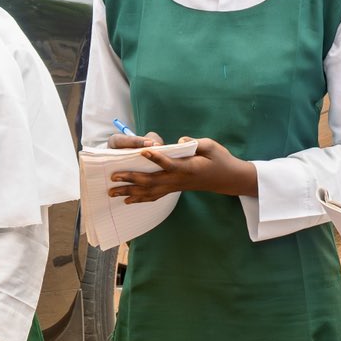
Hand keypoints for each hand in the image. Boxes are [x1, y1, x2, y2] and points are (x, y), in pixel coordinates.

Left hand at [108, 136, 257, 202]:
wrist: (227, 179)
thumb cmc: (219, 160)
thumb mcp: (212, 147)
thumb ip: (196, 143)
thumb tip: (181, 140)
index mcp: (188, 168)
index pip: (170, 163)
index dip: (157, 158)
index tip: (144, 151)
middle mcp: (179, 180)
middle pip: (152, 180)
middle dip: (132, 178)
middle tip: (114, 176)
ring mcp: (175, 186)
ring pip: (150, 191)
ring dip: (130, 192)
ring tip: (113, 193)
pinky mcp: (174, 189)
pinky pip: (155, 196)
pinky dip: (140, 198)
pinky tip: (128, 200)